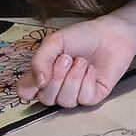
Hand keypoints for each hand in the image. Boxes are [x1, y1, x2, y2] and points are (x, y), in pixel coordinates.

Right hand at [15, 15, 135, 107]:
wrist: (110, 34)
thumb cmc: (82, 36)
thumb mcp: (54, 42)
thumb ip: (40, 60)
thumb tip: (38, 82)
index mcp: (43, 74)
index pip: (25, 92)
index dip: (29, 87)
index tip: (40, 74)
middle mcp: (57, 88)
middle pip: (45, 99)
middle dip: (57, 77)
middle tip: (67, 58)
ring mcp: (75, 94)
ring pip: (65, 100)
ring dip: (74, 78)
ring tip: (81, 61)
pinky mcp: (93, 97)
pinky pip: (84, 98)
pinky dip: (87, 82)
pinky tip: (91, 70)